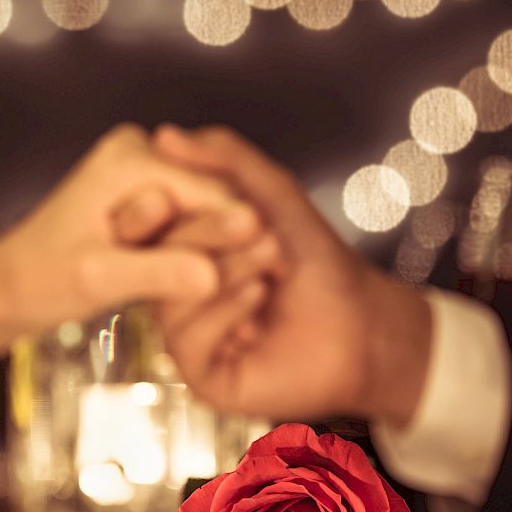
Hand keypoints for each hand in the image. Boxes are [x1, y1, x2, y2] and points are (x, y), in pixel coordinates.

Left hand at [0, 123, 261, 374]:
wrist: (11, 287)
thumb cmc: (43, 281)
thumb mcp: (99, 280)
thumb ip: (158, 274)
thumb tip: (215, 278)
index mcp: (130, 157)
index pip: (211, 192)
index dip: (242, 233)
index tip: (278, 269)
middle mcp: (140, 150)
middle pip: (214, 198)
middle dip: (230, 243)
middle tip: (266, 283)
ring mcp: (144, 170)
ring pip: (208, 212)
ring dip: (219, 251)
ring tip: (247, 291)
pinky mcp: (147, 193)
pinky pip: (192, 221)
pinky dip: (202, 253)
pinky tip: (219, 286)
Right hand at [149, 124, 432, 424]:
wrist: (362, 321)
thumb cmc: (317, 262)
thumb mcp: (271, 194)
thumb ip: (223, 159)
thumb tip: (163, 135)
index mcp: (182, 253)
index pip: (148, 223)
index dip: (174, 203)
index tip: (216, 192)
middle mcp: (176, 294)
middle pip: (157, 257)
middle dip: (211, 232)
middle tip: (259, 225)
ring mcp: (188, 337)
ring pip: (171, 298)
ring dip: (226, 268)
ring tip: (272, 259)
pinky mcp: (204, 376)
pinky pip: (187, 341)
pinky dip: (224, 311)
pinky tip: (259, 295)